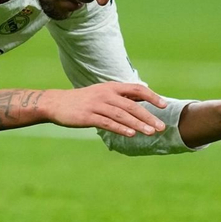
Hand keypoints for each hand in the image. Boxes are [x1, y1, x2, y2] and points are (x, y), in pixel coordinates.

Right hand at [46, 82, 167, 137]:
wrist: (56, 103)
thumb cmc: (83, 100)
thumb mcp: (102, 93)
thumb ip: (120, 96)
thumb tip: (142, 98)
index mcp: (111, 87)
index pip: (136, 89)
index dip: (151, 97)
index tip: (164, 105)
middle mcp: (106, 94)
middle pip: (132, 105)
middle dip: (148, 116)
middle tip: (161, 127)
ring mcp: (96, 105)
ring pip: (122, 115)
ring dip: (138, 124)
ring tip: (150, 133)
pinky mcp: (88, 116)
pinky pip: (107, 123)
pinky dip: (120, 128)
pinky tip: (131, 134)